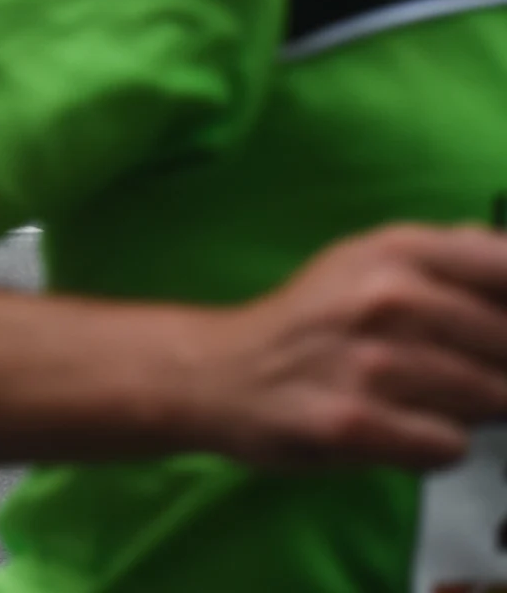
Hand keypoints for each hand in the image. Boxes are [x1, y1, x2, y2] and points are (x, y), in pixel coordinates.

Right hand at [188, 224, 506, 470]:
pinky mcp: (354, 423)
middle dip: (498, 368)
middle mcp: (387, 297)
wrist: (218, 372)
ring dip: (467, 410)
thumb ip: (447, 252)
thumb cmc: (306, 320)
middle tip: (453, 374)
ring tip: (420, 400)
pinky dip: (435, 446)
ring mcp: (370, 362)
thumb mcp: (365, 262)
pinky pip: (449, 446)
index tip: (495, 330)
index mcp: (395, 250)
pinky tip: (400, 430)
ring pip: (490, 399)